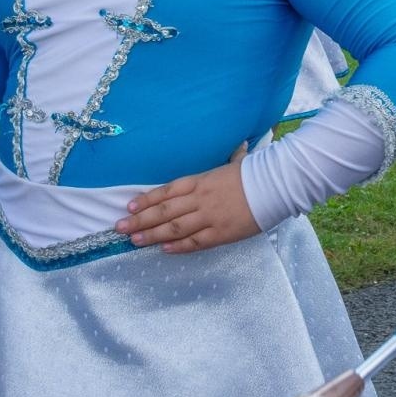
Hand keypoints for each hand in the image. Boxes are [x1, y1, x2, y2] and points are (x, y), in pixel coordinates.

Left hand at [116, 144, 257, 253]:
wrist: (275, 186)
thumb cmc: (255, 173)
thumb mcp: (236, 164)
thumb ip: (230, 160)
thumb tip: (239, 147)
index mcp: (201, 180)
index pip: (167, 191)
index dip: (147, 199)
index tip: (130, 206)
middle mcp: (200, 199)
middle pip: (164, 211)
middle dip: (140, 220)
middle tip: (120, 227)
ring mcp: (209, 217)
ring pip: (175, 228)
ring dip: (153, 235)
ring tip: (135, 240)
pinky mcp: (221, 233)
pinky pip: (196, 242)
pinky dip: (179, 247)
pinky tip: (164, 249)